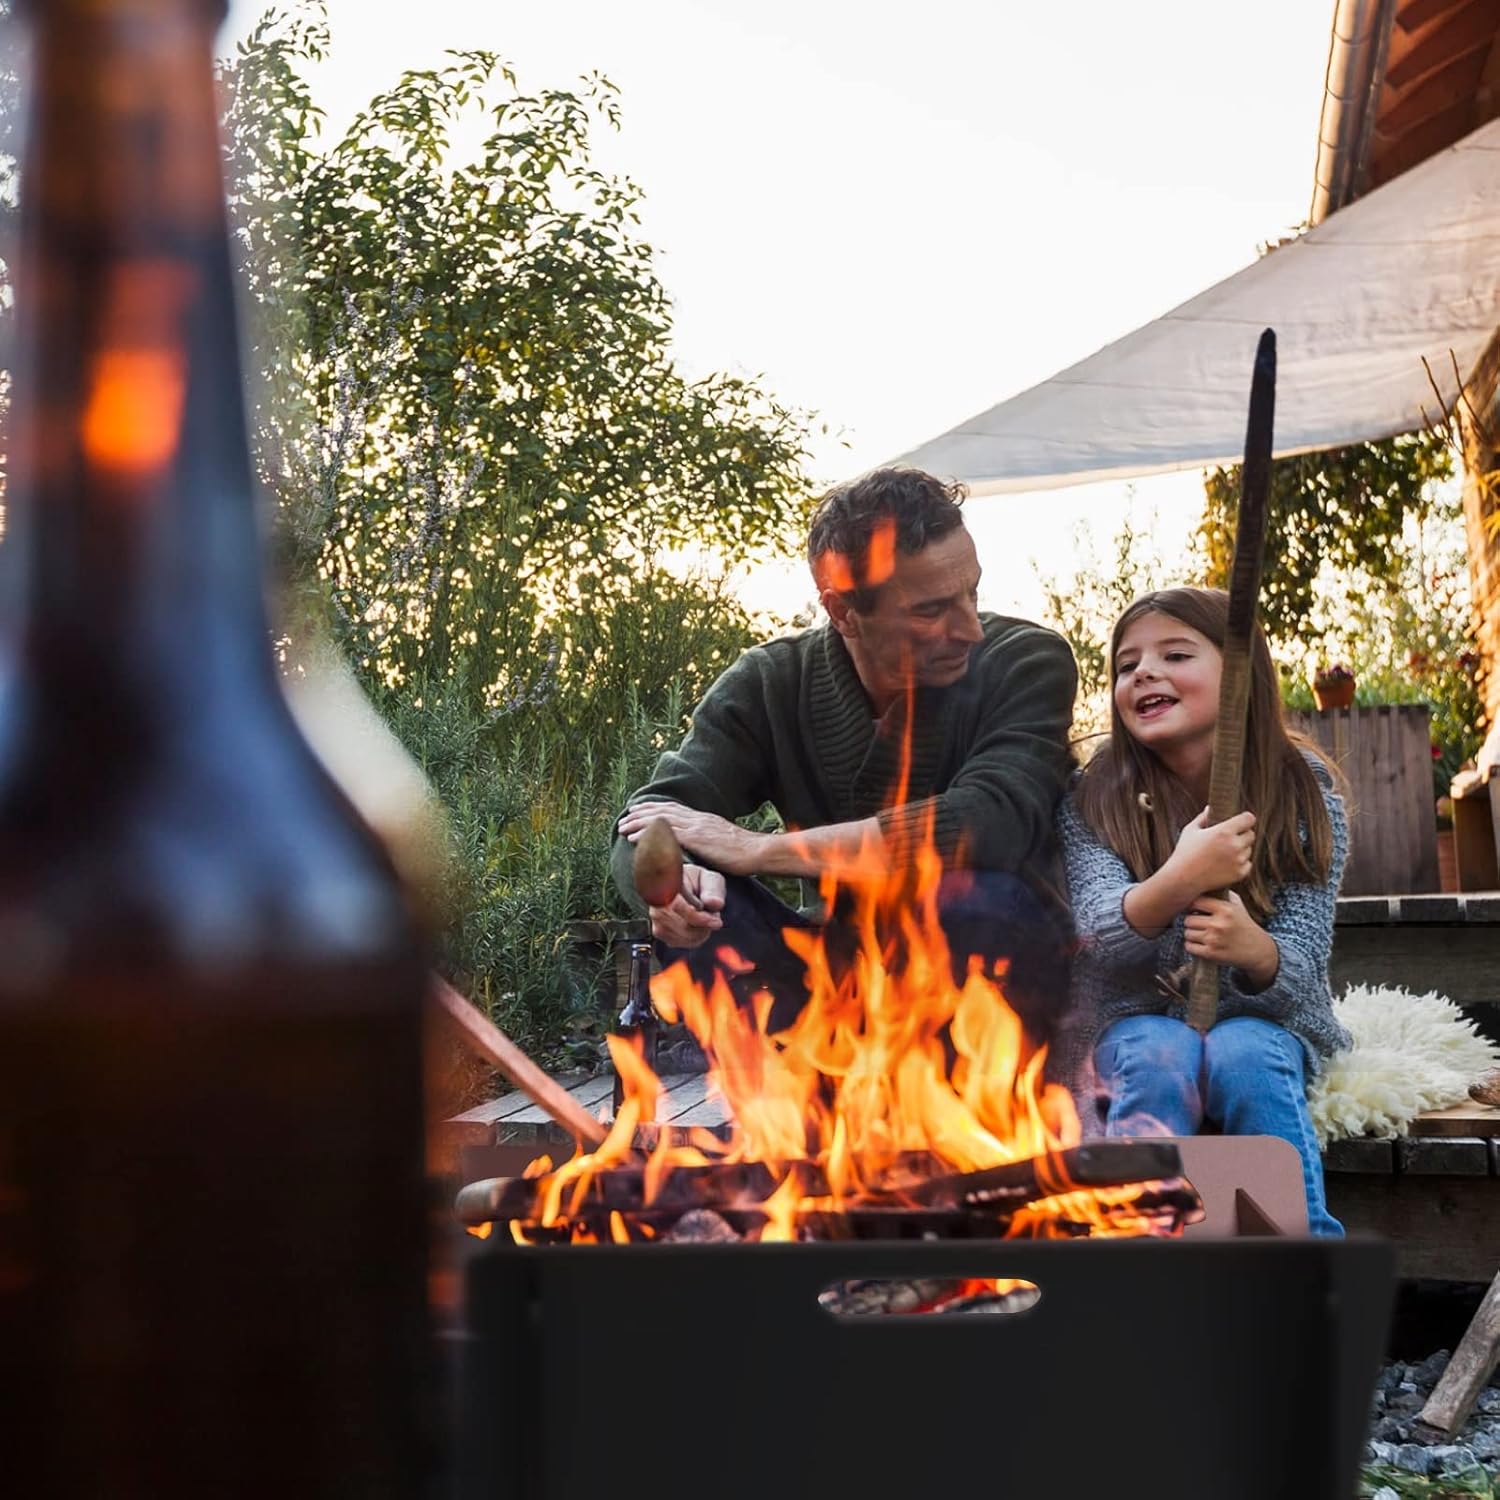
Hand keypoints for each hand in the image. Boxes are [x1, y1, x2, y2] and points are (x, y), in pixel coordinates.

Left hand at [617, 799, 766, 875]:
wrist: (757, 851)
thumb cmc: (744, 851)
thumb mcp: (722, 840)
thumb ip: (709, 839)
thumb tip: (701, 843)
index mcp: (703, 819)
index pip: (674, 809)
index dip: (655, 808)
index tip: (639, 810)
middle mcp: (697, 819)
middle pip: (663, 811)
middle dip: (642, 813)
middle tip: (625, 816)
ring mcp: (696, 827)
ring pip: (660, 820)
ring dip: (638, 823)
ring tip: (623, 827)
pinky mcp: (696, 838)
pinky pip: (664, 834)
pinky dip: (646, 834)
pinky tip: (634, 838)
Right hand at [648, 863, 724, 948]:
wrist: (688, 888)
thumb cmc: (698, 882)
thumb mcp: (710, 879)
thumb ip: (713, 889)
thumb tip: (715, 903)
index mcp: (668, 884)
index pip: (678, 906)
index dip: (698, 918)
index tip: (716, 921)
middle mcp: (657, 902)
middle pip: (682, 926)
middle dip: (704, 927)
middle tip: (715, 919)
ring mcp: (656, 918)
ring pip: (682, 937)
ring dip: (700, 933)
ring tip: (705, 919)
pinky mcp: (659, 932)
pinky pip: (680, 942)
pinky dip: (694, 939)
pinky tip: (697, 927)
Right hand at [1169, 807, 1254, 895]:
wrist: (1182, 879)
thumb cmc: (1184, 853)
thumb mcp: (1190, 831)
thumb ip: (1202, 818)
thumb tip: (1210, 808)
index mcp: (1224, 831)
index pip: (1249, 819)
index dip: (1246, 819)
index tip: (1242, 821)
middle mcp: (1234, 845)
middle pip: (1251, 834)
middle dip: (1243, 835)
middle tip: (1230, 839)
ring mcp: (1238, 860)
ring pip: (1249, 850)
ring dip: (1241, 850)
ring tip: (1224, 853)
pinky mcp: (1240, 873)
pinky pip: (1247, 864)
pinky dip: (1240, 863)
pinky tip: (1226, 864)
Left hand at [1183, 892, 1278, 983]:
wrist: (1258, 949)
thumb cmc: (1243, 924)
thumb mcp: (1236, 905)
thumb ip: (1220, 894)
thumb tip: (1198, 883)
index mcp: (1225, 909)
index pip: (1195, 902)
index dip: (1192, 906)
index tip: (1195, 910)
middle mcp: (1219, 924)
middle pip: (1188, 920)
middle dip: (1193, 922)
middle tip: (1200, 924)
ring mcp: (1215, 940)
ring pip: (1187, 933)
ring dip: (1192, 935)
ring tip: (1203, 934)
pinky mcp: (1211, 953)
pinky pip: (1189, 946)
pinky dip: (1193, 946)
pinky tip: (1202, 944)